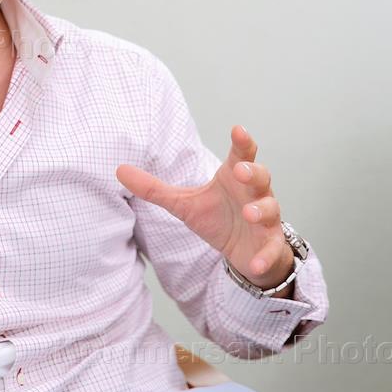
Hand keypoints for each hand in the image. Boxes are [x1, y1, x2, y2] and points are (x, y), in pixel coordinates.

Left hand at [115, 125, 291, 288]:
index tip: (237, 130)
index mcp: (234, 178)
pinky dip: (266, 255)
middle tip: (240, 170)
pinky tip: (256, 262)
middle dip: (253, 172)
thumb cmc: (218, 218)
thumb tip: (119, 169)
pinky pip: (272, 248)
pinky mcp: (269, 245)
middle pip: (261, 176)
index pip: (242, 155)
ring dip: (261, 209)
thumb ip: (154, 188)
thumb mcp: (183, 203)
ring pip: (271, 208)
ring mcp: (265, 219)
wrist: (243, 252)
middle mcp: (253, 194)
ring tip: (248, 213)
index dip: (242, 142)